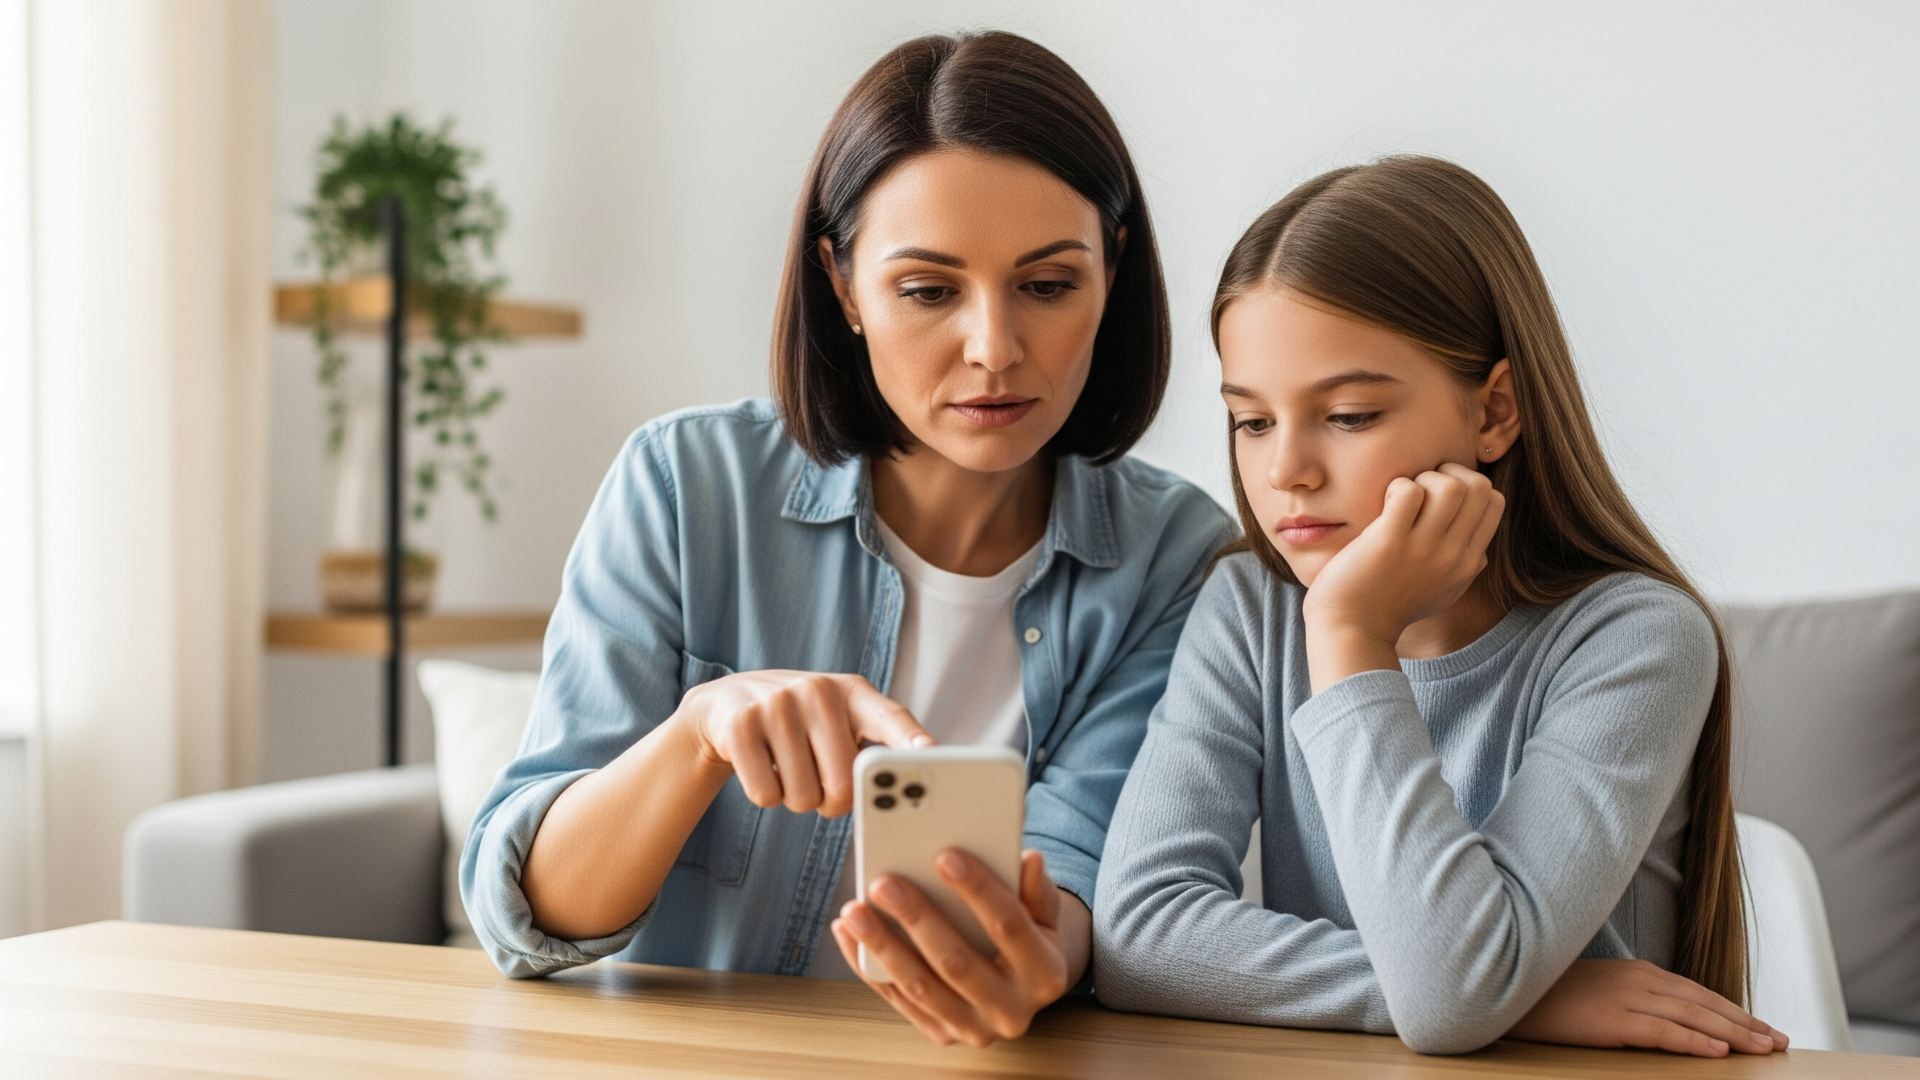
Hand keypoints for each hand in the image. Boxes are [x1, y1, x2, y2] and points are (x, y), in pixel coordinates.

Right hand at [679, 671, 932, 816]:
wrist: (725, 704)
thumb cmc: (798, 724)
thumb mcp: (836, 719)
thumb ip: (871, 746)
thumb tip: (897, 789)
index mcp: (852, 692)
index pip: (891, 718)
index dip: (912, 738)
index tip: (931, 755)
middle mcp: (818, 691)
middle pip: (844, 785)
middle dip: (834, 803)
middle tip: (822, 787)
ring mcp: (776, 705)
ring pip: (804, 798)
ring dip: (797, 799)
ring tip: (788, 767)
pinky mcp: (740, 726)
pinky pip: (767, 796)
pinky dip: (766, 795)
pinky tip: (761, 766)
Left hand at [830, 849, 1086, 1046]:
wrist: (1024, 991)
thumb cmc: (1030, 939)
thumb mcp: (1045, 914)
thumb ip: (1037, 888)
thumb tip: (1028, 860)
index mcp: (1045, 974)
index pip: (1009, 926)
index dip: (978, 890)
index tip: (945, 856)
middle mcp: (1012, 1009)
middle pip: (957, 961)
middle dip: (917, 918)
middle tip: (884, 883)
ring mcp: (975, 1028)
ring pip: (921, 986)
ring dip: (882, 946)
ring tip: (855, 910)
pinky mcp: (942, 1034)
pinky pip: (898, 1000)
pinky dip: (869, 967)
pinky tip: (849, 934)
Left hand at [1302, 463, 1503, 691]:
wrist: (1353, 630)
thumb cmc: (1391, 607)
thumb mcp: (1443, 593)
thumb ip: (1465, 570)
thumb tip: (1480, 552)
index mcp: (1467, 563)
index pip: (1494, 502)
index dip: (1469, 484)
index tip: (1440, 494)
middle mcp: (1451, 555)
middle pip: (1478, 487)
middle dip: (1449, 473)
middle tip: (1422, 487)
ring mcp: (1421, 549)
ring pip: (1450, 486)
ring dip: (1424, 479)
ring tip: (1403, 496)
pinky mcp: (1388, 543)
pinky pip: (1408, 492)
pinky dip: (1398, 486)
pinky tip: (1384, 502)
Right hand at [1507, 959, 1787, 1056]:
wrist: (1507, 986)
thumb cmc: (1551, 994)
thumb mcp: (1599, 989)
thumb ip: (1633, 997)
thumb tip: (1666, 1016)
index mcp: (1638, 971)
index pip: (1698, 993)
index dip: (1734, 1011)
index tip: (1763, 1026)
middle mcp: (1639, 980)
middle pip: (1705, 1003)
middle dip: (1746, 1023)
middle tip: (1779, 1041)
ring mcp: (1626, 998)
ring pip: (1693, 1017)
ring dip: (1734, 1033)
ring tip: (1764, 1048)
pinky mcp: (1612, 1020)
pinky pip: (1663, 1032)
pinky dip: (1694, 1041)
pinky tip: (1718, 1051)